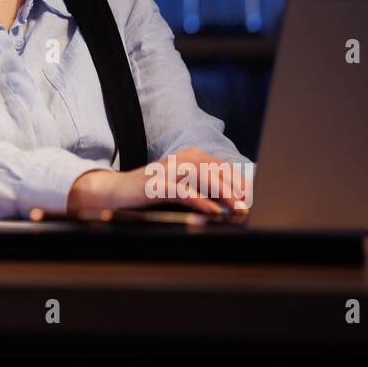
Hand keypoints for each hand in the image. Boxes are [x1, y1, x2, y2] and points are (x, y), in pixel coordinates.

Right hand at [67, 147, 252, 216]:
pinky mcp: (156, 184)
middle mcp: (179, 158)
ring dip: (221, 193)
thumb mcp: (181, 186)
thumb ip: (203, 189)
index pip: (220, 165)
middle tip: (247, 206)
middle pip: (213, 168)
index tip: (250, 197)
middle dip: (233, 187)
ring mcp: (167, 170)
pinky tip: (213, 211)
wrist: (116, 192)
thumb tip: (231, 202)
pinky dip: (200, 201)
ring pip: (201, 176)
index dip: (237, 180)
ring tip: (235, 208)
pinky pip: (183, 190)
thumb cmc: (151, 192)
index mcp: (188, 155)